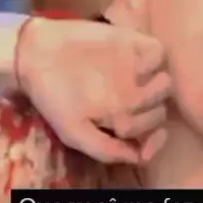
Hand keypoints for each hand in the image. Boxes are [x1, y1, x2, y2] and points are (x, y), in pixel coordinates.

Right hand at [16, 18, 170, 163]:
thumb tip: (137, 159)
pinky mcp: (131, 43)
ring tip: (139, 88)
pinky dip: (153, 62)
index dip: (155, 142)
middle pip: (161, 109)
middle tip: (133, 110)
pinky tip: (137, 69)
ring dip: (159, 89)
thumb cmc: (53, 96)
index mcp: (121, 117)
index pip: (152, 133)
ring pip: (166, 81)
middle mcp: (133, 94)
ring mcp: (134, 69)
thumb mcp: (72, 132)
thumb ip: (103, 148)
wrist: (36, 56)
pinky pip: (158, 52)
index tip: (148, 143)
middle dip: (153, 115)